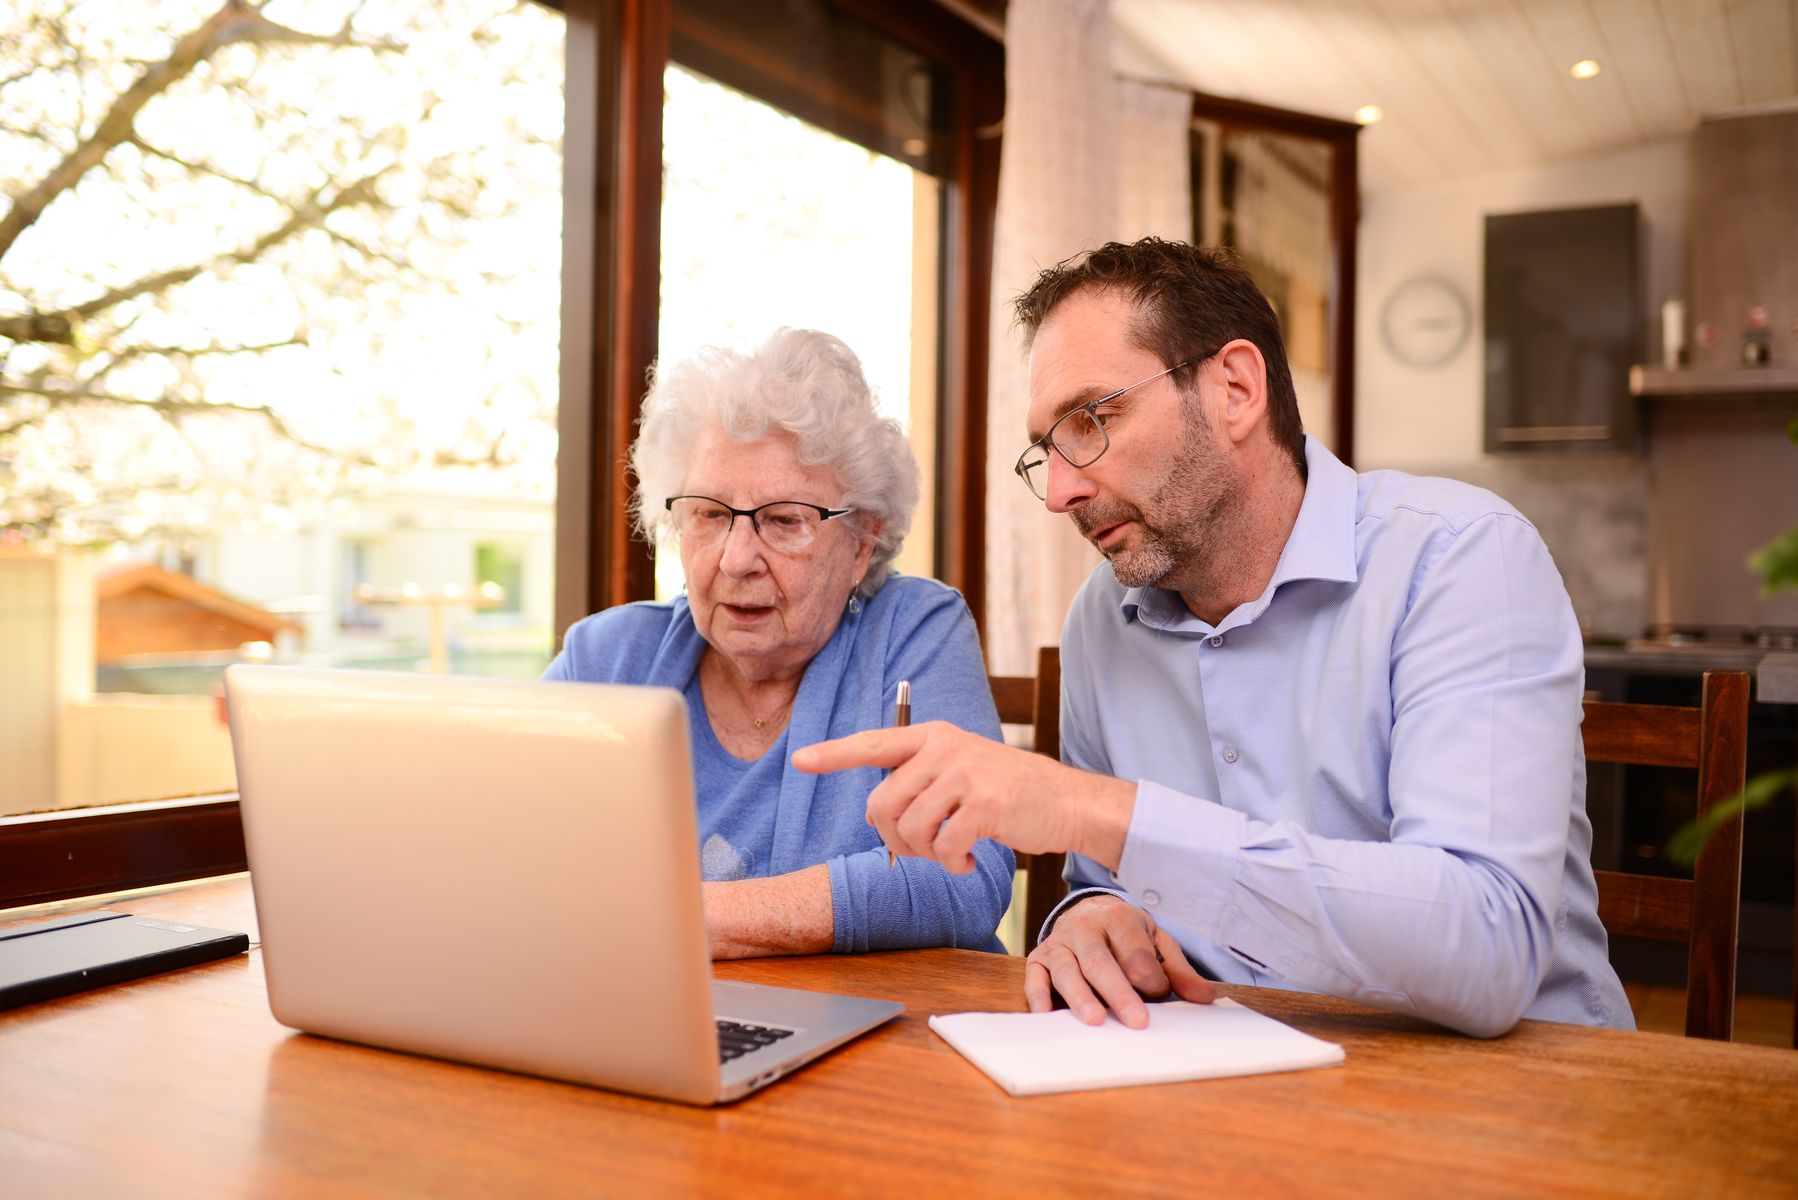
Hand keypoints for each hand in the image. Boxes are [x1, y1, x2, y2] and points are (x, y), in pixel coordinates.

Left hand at [791, 720, 1134, 872]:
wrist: (1067, 802)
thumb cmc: (1009, 793)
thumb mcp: (963, 767)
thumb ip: (922, 777)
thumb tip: (879, 811)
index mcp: (935, 736)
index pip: (874, 743)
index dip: (834, 754)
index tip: (800, 759)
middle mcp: (945, 748)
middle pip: (882, 803)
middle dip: (895, 838)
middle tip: (924, 849)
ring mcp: (965, 774)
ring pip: (909, 829)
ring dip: (926, 855)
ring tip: (951, 854)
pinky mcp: (984, 805)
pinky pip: (943, 848)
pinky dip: (952, 866)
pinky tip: (969, 862)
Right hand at [1024, 894, 1214, 1028]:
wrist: (1088, 911)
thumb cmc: (1126, 936)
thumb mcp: (1157, 943)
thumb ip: (1179, 971)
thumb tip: (1206, 998)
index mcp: (1119, 920)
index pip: (1136, 954)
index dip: (1151, 979)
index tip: (1159, 994)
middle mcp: (1085, 928)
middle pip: (1100, 961)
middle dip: (1118, 992)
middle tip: (1137, 1021)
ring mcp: (1059, 943)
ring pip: (1067, 970)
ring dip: (1081, 996)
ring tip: (1096, 1020)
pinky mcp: (1039, 958)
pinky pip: (1035, 977)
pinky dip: (1038, 996)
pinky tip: (1047, 1015)